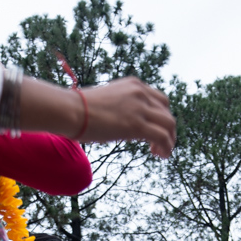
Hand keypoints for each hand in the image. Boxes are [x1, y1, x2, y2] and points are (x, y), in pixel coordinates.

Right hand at [23, 77, 175, 156]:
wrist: (70, 110)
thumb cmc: (79, 109)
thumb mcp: (106, 101)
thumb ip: (119, 107)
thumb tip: (118, 122)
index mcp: (133, 85)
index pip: (158, 99)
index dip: (160, 116)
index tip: (153, 131)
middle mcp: (140, 93)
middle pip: (166, 111)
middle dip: (167, 128)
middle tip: (159, 144)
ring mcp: (140, 108)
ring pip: (169, 124)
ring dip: (169, 140)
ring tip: (162, 153)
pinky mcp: (137, 125)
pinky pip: (162, 136)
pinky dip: (167, 147)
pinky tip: (161, 155)